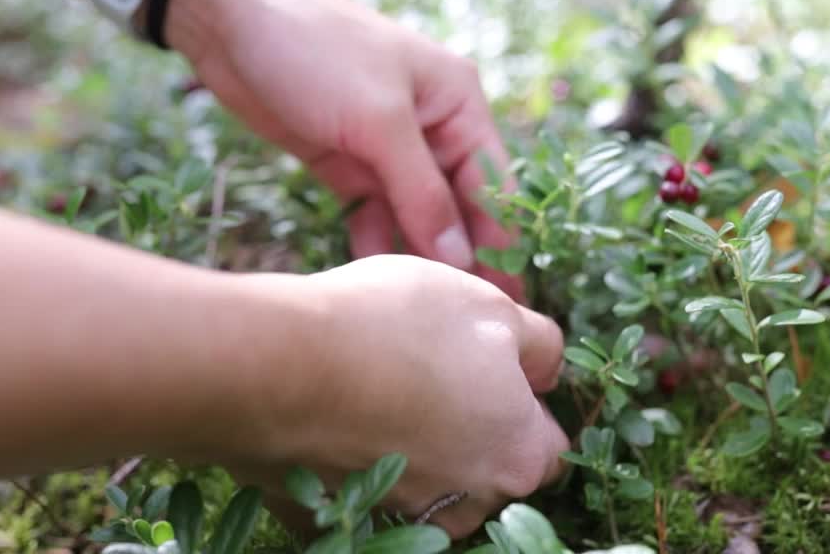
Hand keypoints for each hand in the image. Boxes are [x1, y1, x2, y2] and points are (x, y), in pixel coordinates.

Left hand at [166, 0, 521, 297]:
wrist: (230, 19)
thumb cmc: (319, 50)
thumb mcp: (378, 120)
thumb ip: (422, 191)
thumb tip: (461, 258)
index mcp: (457, 104)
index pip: (492, 184)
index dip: (502, 242)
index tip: (509, 301)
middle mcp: (431, 127)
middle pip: (458, 205)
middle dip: (466, 258)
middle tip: (475, 320)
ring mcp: (386, 147)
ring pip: (416, 215)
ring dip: (421, 257)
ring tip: (432, 311)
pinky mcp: (344, 162)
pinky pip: (372, 214)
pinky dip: (375, 243)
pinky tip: (380, 282)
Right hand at [213, 255, 566, 537]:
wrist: (280, 366)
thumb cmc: (394, 327)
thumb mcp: (487, 307)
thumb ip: (536, 344)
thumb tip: (545, 368)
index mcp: (521, 456)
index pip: (549, 445)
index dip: (523, 403)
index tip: (486, 369)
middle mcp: (473, 504)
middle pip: (490, 472)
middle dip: (471, 431)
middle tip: (428, 372)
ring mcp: (406, 520)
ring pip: (430, 486)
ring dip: (417, 450)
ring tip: (379, 389)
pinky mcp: (344, 522)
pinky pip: (365, 493)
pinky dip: (360, 463)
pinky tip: (341, 418)